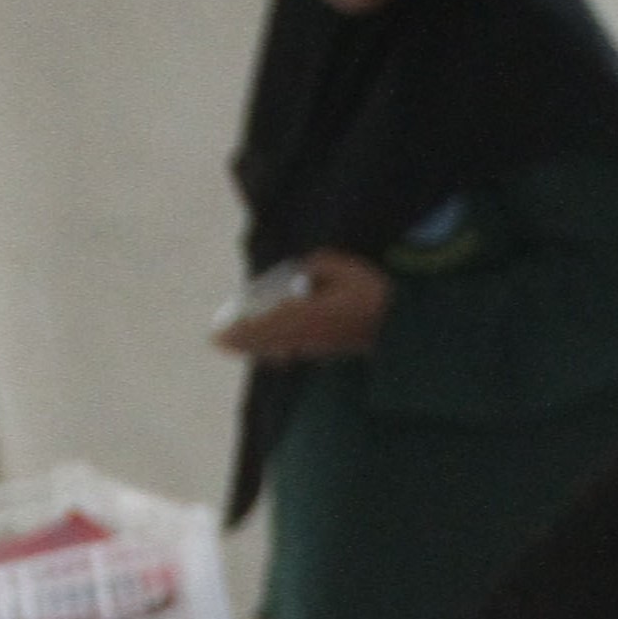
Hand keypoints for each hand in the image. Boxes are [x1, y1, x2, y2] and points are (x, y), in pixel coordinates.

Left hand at [209, 248, 388, 360]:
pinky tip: (272, 350)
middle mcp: (306, 335)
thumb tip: (302, 273)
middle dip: (242, 341)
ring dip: (256, 346)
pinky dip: (276, 349)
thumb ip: (317, 267)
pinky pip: (294, 350)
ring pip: (278, 348)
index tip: (219, 336)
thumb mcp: (343, 268)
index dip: (241, 331)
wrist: (399, 326)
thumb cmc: (371, 293)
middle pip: (266, 341)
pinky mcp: (327, 350)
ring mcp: (316, 346)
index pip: (264, 325)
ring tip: (235, 345)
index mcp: (305, 315)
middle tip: (218, 342)